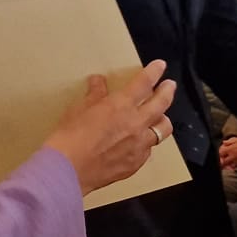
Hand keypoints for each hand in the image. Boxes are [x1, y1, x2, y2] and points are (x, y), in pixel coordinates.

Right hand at [43, 60, 176, 193]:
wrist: (67, 171)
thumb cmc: (69, 137)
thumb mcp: (79, 109)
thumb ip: (94, 95)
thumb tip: (98, 81)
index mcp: (120, 105)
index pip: (143, 83)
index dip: (154, 72)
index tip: (160, 66)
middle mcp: (135, 124)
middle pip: (162, 104)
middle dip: (168, 91)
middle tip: (170, 86)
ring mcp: (139, 145)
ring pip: (162, 129)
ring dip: (162, 120)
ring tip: (160, 117)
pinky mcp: (136, 163)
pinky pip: (148, 149)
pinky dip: (146, 142)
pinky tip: (140, 142)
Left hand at [219, 136, 236, 169]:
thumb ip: (229, 141)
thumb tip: (224, 142)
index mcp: (230, 149)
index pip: (220, 153)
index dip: (220, 153)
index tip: (222, 153)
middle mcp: (232, 156)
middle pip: (224, 161)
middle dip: (223, 160)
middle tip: (224, 159)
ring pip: (229, 165)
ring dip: (228, 164)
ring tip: (229, 163)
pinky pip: (236, 166)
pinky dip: (234, 166)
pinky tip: (234, 164)